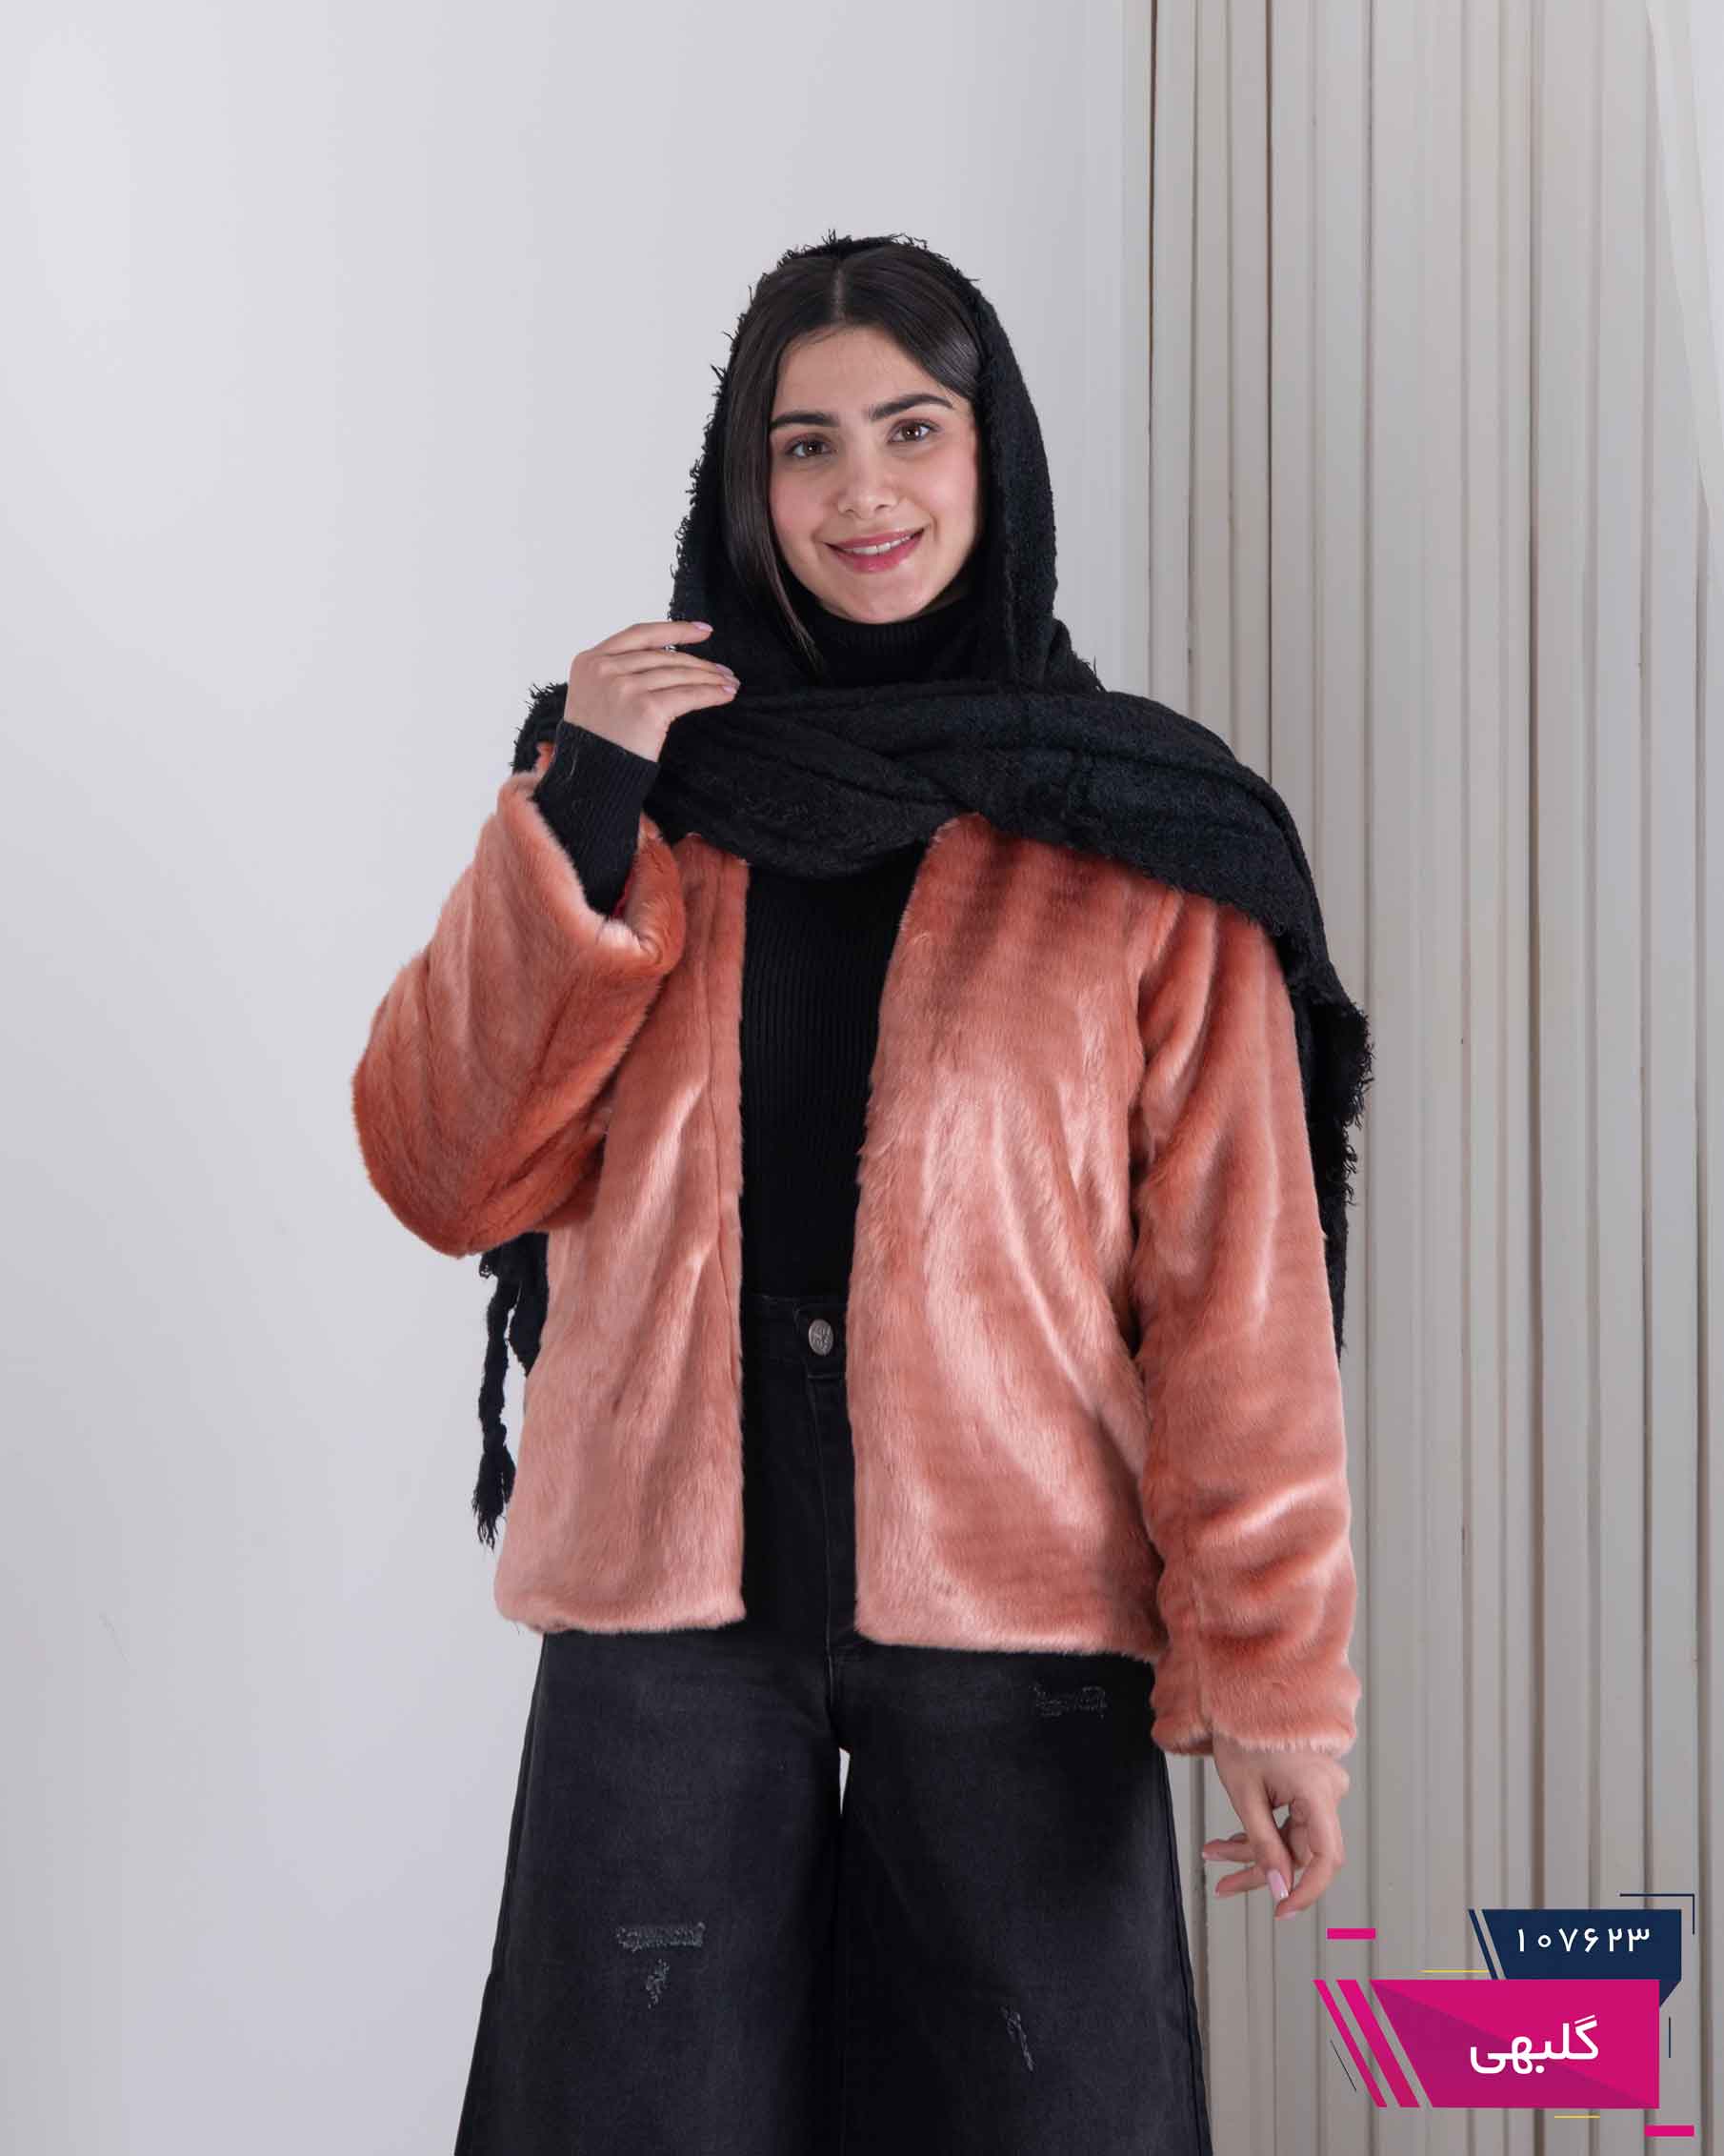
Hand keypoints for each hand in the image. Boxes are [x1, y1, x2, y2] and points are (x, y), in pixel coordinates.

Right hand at [567, 619, 740, 758]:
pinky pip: (687, 695)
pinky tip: (725, 694)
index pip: (640, 634)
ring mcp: (624, 687)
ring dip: (710, 678)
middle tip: (723, 670)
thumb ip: (617, 673)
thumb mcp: (593, 697)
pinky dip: (711, 694)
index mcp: (589, 661)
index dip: (675, 629)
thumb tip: (667, 661)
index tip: (703, 631)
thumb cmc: (595, 745)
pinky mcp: (646, 708)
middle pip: (664, 656)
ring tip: (729, 683)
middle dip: (698, 662)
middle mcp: (605, 669)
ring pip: (678, 674)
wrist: (590, 780)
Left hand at [1200, 1735, 1349, 1921]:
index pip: (1325, 1858)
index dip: (1307, 1891)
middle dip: (1259, 1869)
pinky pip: (1288, 1824)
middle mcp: (1329, 1792)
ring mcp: (1321, 1791)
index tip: (1282, 1911)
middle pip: (1300, 1851)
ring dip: (1252, 1851)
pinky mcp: (1310, 1791)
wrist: (1245, 1693)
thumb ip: (1263, 1844)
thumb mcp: (1244, 1794)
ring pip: (1290, 1840)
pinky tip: (1228, 1841)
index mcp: (1318, 1791)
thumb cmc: (1243, 1734)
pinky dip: (1260, 1834)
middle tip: (1222, 1885)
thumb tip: (1279, 1889)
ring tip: (1212, 1853)